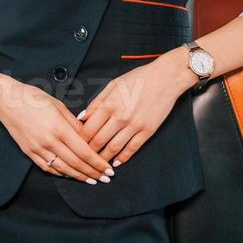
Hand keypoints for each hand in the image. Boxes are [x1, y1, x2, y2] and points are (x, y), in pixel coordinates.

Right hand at [0, 81, 112, 183]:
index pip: (84, 151)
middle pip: (76, 163)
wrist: (6, 101)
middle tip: (105, 179)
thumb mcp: (58, 105)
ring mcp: (37, 148)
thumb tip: (88, 136)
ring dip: (79, 176)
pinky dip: (61, 173)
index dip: (98, 163)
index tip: (109, 169)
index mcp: (59, 128)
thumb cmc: (33, 98)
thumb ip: (74, 123)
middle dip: (93, 172)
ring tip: (92, 181)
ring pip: (63, 169)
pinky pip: (48, 167)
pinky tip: (71, 175)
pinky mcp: (29, 152)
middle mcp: (48, 141)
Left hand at [77, 53, 194, 165]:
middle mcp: (120, 117)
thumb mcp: (113, 85)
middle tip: (84, 157)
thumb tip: (82, 117)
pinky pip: (132, 148)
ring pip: (114, 148)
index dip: (80, 140)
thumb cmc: (138, 79)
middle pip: (98, 141)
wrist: (165, 78)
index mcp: (108, 104)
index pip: (88, 129)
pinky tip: (117, 162)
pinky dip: (123, 158)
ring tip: (98, 164)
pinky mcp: (147, 131)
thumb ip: (96, 102)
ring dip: (104, 158)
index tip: (77, 145)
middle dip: (89, 152)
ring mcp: (134, 125)